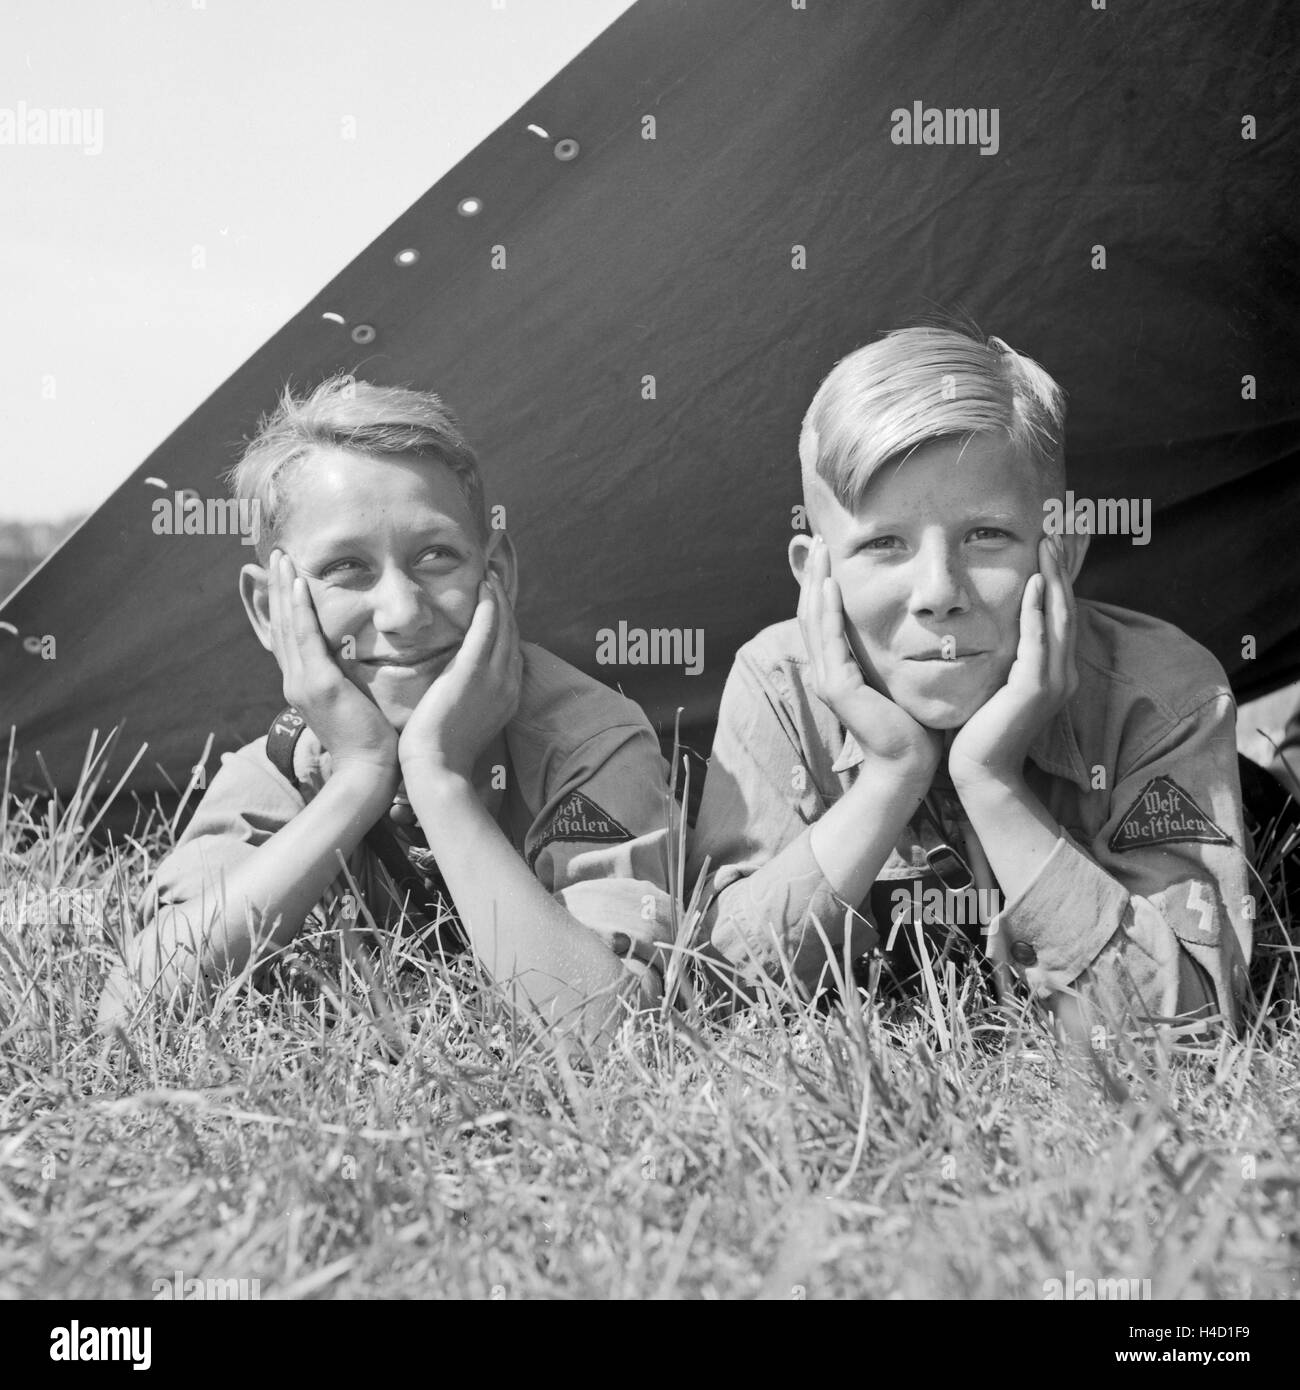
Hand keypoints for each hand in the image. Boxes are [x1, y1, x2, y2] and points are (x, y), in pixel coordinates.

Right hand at [267, 550, 398, 782]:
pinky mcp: (320, 686)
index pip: (288, 636)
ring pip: (287, 626)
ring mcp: (304, 683)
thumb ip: (350, 681)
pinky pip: (306, 639)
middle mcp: (295, 681)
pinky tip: (297, 585)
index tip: (281, 576)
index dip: (281, 605)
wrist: (369, 773)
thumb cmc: (371, 742)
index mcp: (303, 685)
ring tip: (281, 558)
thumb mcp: (354, 704)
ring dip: (282, 589)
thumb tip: (360, 662)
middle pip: (280, 625)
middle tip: (274, 556)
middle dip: (275, 589)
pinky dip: (299, 611)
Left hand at [398, 571, 522, 782]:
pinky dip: (489, 605)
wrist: (437, 767)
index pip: (512, 650)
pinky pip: (487, 629)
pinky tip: (485, 588)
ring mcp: (495, 677)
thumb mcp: (467, 717)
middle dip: (506, 604)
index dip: (507, 623)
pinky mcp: (474, 672)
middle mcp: (509, 683)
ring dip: (499, 597)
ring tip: (490, 576)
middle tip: (496, 578)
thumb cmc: (443, 748)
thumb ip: (471, 694)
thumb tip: (459, 677)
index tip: (497, 603)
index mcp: (508, 695)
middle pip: (512, 633)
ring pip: (504, 626)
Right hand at [799, 535, 941, 781]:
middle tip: (815, 539)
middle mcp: (826, 670)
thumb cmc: (912, 727)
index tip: (826, 552)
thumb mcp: (900, 678)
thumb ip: (894, 654)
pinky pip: (829, 640)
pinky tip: (831, 585)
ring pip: (813, 619)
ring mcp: (828, 679)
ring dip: (815, 582)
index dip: (820, 583)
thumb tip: (911, 628)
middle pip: (810, 611)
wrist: (908, 767)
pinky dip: (828, 609)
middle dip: (812, 574)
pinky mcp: (837, 688)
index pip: (822, 617)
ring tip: (819, 551)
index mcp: (838, 668)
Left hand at [948, 534, 1077, 789]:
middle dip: (1062, 567)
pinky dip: (1037, 612)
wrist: (982, 770)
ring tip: (1049, 543)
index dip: (1060, 576)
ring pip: (1057, 618)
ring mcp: (1052, 681)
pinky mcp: (1034, 690)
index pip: (1060, 612)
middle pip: (1066, 607)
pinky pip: (1038, 642)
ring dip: (1054, 578)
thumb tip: (996, 623)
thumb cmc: (983, 728)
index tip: (1054, 541)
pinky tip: (1035, 585)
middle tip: (1058, 529)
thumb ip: (1006, 654)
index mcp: (1055, 669)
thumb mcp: (998, 681)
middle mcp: (1062, 672)